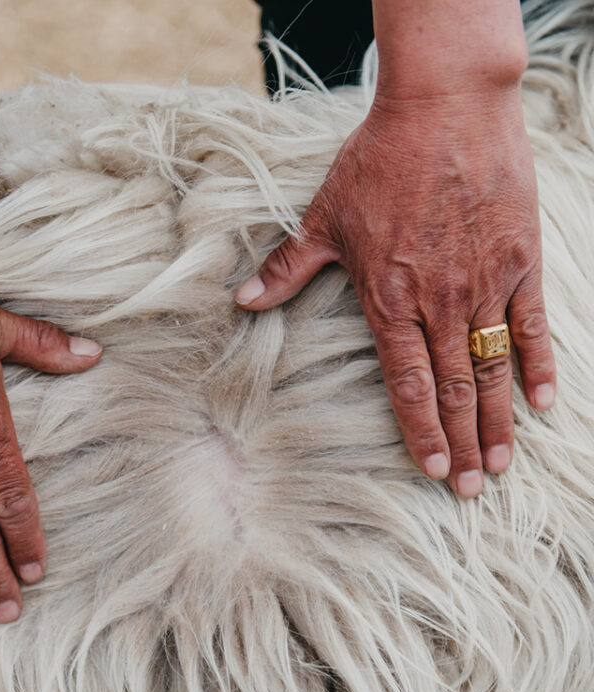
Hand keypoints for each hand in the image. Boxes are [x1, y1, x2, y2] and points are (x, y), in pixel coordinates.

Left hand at [236, 87, 555, 496]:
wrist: (444, 106)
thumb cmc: (379, 161)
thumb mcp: (324, 217)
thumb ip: (288, 267)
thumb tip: (243, 298)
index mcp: (390, 301)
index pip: (408, 386)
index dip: (421, 434)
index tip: (432, 472)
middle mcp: (440, 304)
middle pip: (453, 391)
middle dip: (462, 445)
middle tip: (472, 489)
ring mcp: (484, 285)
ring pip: (492, 370)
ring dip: (498, 421)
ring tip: (502, 464)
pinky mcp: (519, 260)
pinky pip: (531, 325)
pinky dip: (539, 365)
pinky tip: (544, 402)